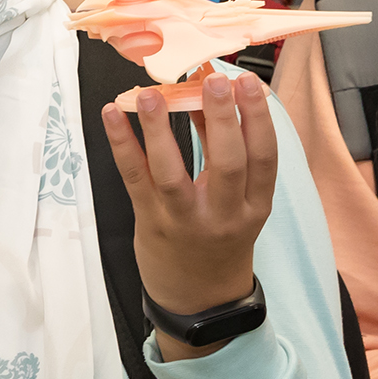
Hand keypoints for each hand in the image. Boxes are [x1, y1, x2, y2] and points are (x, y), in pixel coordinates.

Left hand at [101, 71, 278, 361]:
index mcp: (255, 206)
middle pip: (228, 164)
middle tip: (214, 80)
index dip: (258, 119)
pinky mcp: (150, 221)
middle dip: (222, 119)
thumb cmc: (220, 236)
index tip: (249, 83)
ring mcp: (184, 220)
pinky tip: (113, 114)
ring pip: (173, 173)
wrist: (199, 299)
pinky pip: (134, 178)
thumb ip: (225, 149)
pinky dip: (122, 144)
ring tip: (154, 95)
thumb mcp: (239, 201)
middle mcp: (224, 215)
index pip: (263, 158)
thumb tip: (205, 92)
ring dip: (162, 131)